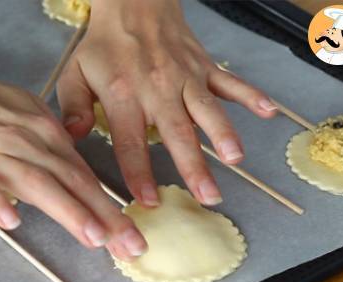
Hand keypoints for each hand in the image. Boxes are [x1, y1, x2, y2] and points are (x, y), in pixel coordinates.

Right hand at [0, 66, 146, 259]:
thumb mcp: (19, 116)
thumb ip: (46, 143)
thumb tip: (70, 165)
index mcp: (43, 131)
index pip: (83, 173)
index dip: (110, 206)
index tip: (131, 234)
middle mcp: (26, 141)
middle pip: (72, 180)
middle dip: (105, 215)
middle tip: (131, 245)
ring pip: (37, 182)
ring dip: (69, 210)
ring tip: (94, 237)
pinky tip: (12, 222)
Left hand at [57, 0, 276, 207]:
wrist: (133, 2)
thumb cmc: (103, 44)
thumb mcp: (75, 73)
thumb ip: (74, 108)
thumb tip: (73, 139)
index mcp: (123, 96)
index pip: (131, 143)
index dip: (139, 174)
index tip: (148, 201)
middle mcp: (157, 90)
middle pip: (177, 134)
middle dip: (193, 166)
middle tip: (207, 196)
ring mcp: (185, 77)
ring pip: (207, 110)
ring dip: (224, 134)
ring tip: (235, 160)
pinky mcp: (204, 67)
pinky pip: (230, 81)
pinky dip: (250, 95)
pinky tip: (269, 111)